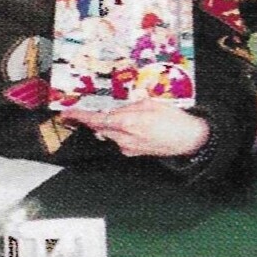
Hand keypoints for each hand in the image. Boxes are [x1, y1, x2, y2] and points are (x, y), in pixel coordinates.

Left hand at [61, 99, 209, 157]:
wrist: (189, 139)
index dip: (80, 117)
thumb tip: (120, 104)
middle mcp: (125, 137)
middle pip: (100, 127)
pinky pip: (120, 140)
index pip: (97, 119)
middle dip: (93, 119)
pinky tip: (133, 127)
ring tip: (121, 116)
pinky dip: (121, 132)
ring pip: (110, 133)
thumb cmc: (175, 121)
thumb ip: (132, 103)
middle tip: (85, 112)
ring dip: (109, 124)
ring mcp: (129, 147)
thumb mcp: (152, 103)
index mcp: (129, 122)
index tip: (67, 114)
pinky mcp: (134, 152)